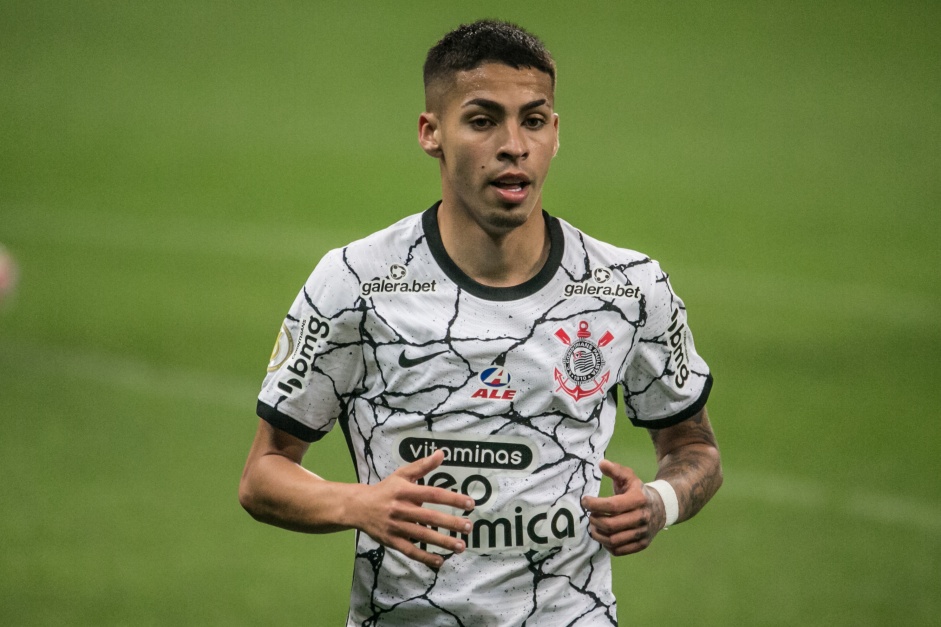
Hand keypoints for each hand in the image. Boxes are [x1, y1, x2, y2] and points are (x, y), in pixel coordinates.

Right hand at [350, 450, 474, 568]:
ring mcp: (396, 526)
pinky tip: (440, 561)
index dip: (452, 499)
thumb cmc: (385, 489)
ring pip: (422, 536)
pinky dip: (424, 557)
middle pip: (429, 517)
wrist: (358, 507)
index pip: (432, 494)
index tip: (469, 503)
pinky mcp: (391, 541)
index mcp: (405, 491)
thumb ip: (422, 466)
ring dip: (442, 542)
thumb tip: (442, 453)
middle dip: (450, 523)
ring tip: (461, 546)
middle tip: (469, 527)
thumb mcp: (402, 475)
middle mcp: (400, 509)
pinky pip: (410, 551)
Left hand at [581, 459, 665, 555]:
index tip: (584, 501)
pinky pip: (619, 551)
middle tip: (589, 515)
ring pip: (613, 540)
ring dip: (598, 534)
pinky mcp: (641, 545)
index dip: (594, 504)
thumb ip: (615, 470)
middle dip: (594, 520)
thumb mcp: (629, 477)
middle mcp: (642, 517)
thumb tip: (601, 463)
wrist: (660, 508)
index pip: (612, 505)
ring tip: (593, 526)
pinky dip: (607, 545)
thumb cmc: (637, 491)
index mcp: (638, 499)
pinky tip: (603, 535)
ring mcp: (643, 533)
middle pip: (611, 525)